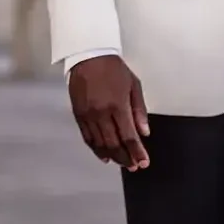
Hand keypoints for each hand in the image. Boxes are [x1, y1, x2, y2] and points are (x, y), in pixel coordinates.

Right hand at [68, 56, 149, 170]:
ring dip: (112, 156)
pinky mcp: (78, 115)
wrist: (88, 56)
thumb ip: (139, 111)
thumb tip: (144, 132)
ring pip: (100, 144)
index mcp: (118, 106)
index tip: (143, 162)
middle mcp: (102, 113)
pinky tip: (104, 156)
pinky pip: (87, 137)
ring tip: (122, 163)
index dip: (137, 152)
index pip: (129, 136)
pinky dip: (96, 149)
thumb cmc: (114, 69)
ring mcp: (88, 115)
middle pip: (114, 144)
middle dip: (126, 158)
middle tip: (134, 166)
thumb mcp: (134, 86)